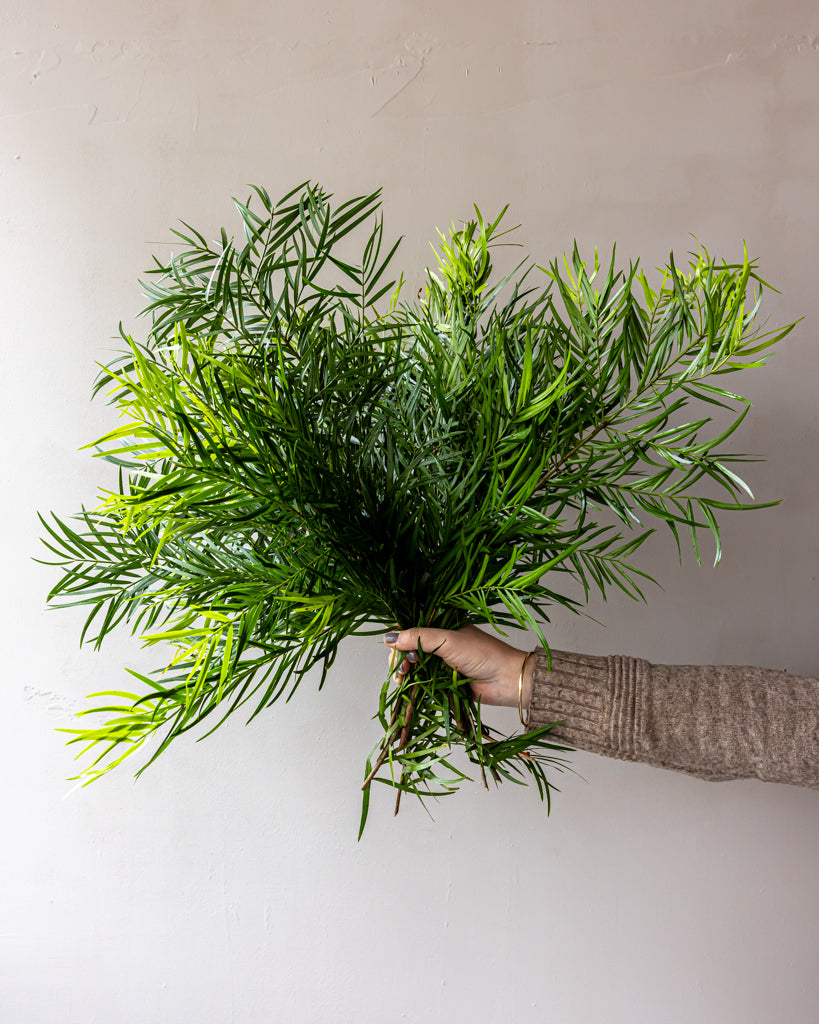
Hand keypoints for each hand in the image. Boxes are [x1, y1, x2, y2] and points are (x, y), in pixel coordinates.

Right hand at [384, 625, 533, 709]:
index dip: (400, 638)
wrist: (507, 681)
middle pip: (411, 650)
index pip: (414, 630)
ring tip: (402, 679)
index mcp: (443, 627)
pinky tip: (407, 687)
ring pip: (415, 667)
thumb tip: (389, 637)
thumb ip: (418, 637)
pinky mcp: (446, 682)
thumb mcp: (448, 640)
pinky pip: (424, 682)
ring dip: (405, 673)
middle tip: (400, 667)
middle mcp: (442, 644)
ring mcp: (443, 664)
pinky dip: (414, 685)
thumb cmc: (483, 654)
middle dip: (401, 658)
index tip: (394, 649)